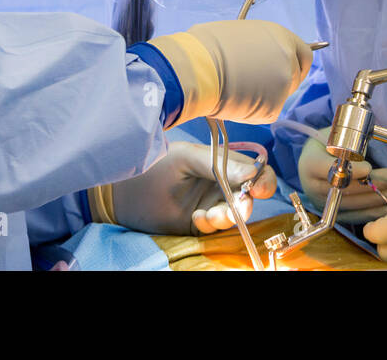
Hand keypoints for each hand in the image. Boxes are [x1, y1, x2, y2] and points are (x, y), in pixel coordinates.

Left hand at [90, 141, 278, 235]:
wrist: (123, 189)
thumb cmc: (155, 163)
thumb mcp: (189, 158)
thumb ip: (221, 166)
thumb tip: (254, 174)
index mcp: (222, 162)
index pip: (254, 171)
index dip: (263, 180)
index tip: (259, 189)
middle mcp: (220, 183)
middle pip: (249, 196)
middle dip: (245, 204)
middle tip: (237, 207)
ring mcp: (210, 204)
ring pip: (234, 215)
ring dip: (228, 217)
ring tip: (209, 215)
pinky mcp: (198, 224)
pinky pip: (216, 229)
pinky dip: (211, 225)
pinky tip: (196, 218)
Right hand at [147, 20, 312, 124]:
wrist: (198, 68)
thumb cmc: (209, 46)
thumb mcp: (241, 35)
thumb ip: (260, 46)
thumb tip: (258, 56)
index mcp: (281, 37)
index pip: (304, 54)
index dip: (295, 64)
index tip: (284, 71)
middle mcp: (288, 60)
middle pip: (294, 78)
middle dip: (279, 84)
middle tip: (255, 85)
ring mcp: (283, 85)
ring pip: (278, 97)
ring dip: (263, 97)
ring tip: (236, 89)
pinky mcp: (273, 108)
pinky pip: (266, 112)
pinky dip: (253, 111)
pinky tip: (234, 100)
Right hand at [297, 127, 386, 223]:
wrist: (314, 162)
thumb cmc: (329, 145)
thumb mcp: (335, 136)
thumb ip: (351, 141)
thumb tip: (376, 146)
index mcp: (309, 163)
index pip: (327, 168)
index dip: (349, 170)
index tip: (369, 167)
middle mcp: (311, 186)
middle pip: (344, 188)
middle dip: (373, 184)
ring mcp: (321, 203)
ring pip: (351, 204)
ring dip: (377, 198)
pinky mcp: (332, 214)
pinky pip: (353, 217)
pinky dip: (372, 212)